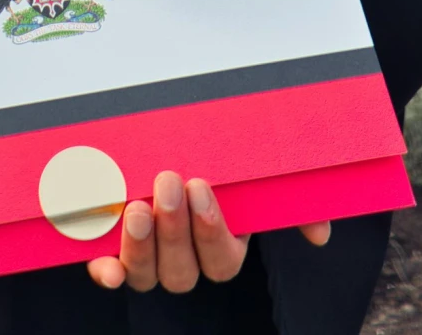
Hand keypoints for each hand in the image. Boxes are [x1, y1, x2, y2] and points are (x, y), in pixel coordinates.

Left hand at [86, 171, 329, 293]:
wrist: (165, 145)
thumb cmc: (214, 160)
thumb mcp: (251, 174)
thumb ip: (286, 200)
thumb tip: (319, 233)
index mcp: (221, 248)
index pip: (222, 262)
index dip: (211, 231)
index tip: (202, 187)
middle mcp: (184, 261)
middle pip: (183, 272)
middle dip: (176, 230)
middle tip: (169, 182)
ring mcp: (148, 260)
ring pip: (147, 276)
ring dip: (141, 247)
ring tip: (137, 207)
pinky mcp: (114, 250)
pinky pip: (109, 272)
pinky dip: (105, 270)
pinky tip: (102, 261)